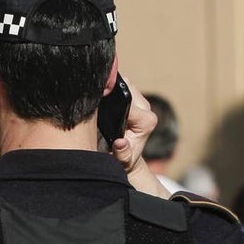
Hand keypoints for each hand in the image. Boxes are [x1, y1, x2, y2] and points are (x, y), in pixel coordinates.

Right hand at [109, 77, 169, 197]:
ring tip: (97, 97)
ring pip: (124, 83)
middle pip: (126, 87)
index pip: (127, 102)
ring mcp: (140, 101)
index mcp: (147, 121)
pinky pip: (121, 85)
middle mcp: (146, 108)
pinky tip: (101, 92)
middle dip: (111, 91)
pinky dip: (111, 87)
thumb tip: (121, 143)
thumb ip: (123, 154)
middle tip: (96, 100)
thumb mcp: (123, 160)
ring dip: (111, 87)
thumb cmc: (124, 158)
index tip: (100, 108)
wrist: (125, 156)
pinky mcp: (133, 96)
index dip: (112, 103)